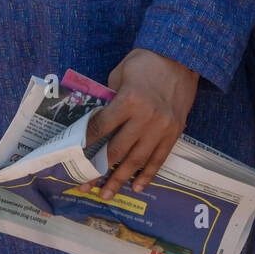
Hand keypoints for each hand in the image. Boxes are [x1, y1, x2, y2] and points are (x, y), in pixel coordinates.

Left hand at [84, 49, 198, 199]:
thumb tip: (97, 120)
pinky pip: (159, 159)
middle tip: (85, 185)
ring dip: (120, 179)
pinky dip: (147, 175)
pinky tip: (137, 187)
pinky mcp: (174, 133)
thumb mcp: (119, 74)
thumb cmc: (145, 62)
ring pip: (137, 160)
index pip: (101, 128)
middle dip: (99, 170)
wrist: (180, 59)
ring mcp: (161, 128)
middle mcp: (145, 118)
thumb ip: (109, 98)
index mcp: (128, 101)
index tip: (74, 157)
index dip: (86, 143)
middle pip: (117, 150)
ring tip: (107, 194)